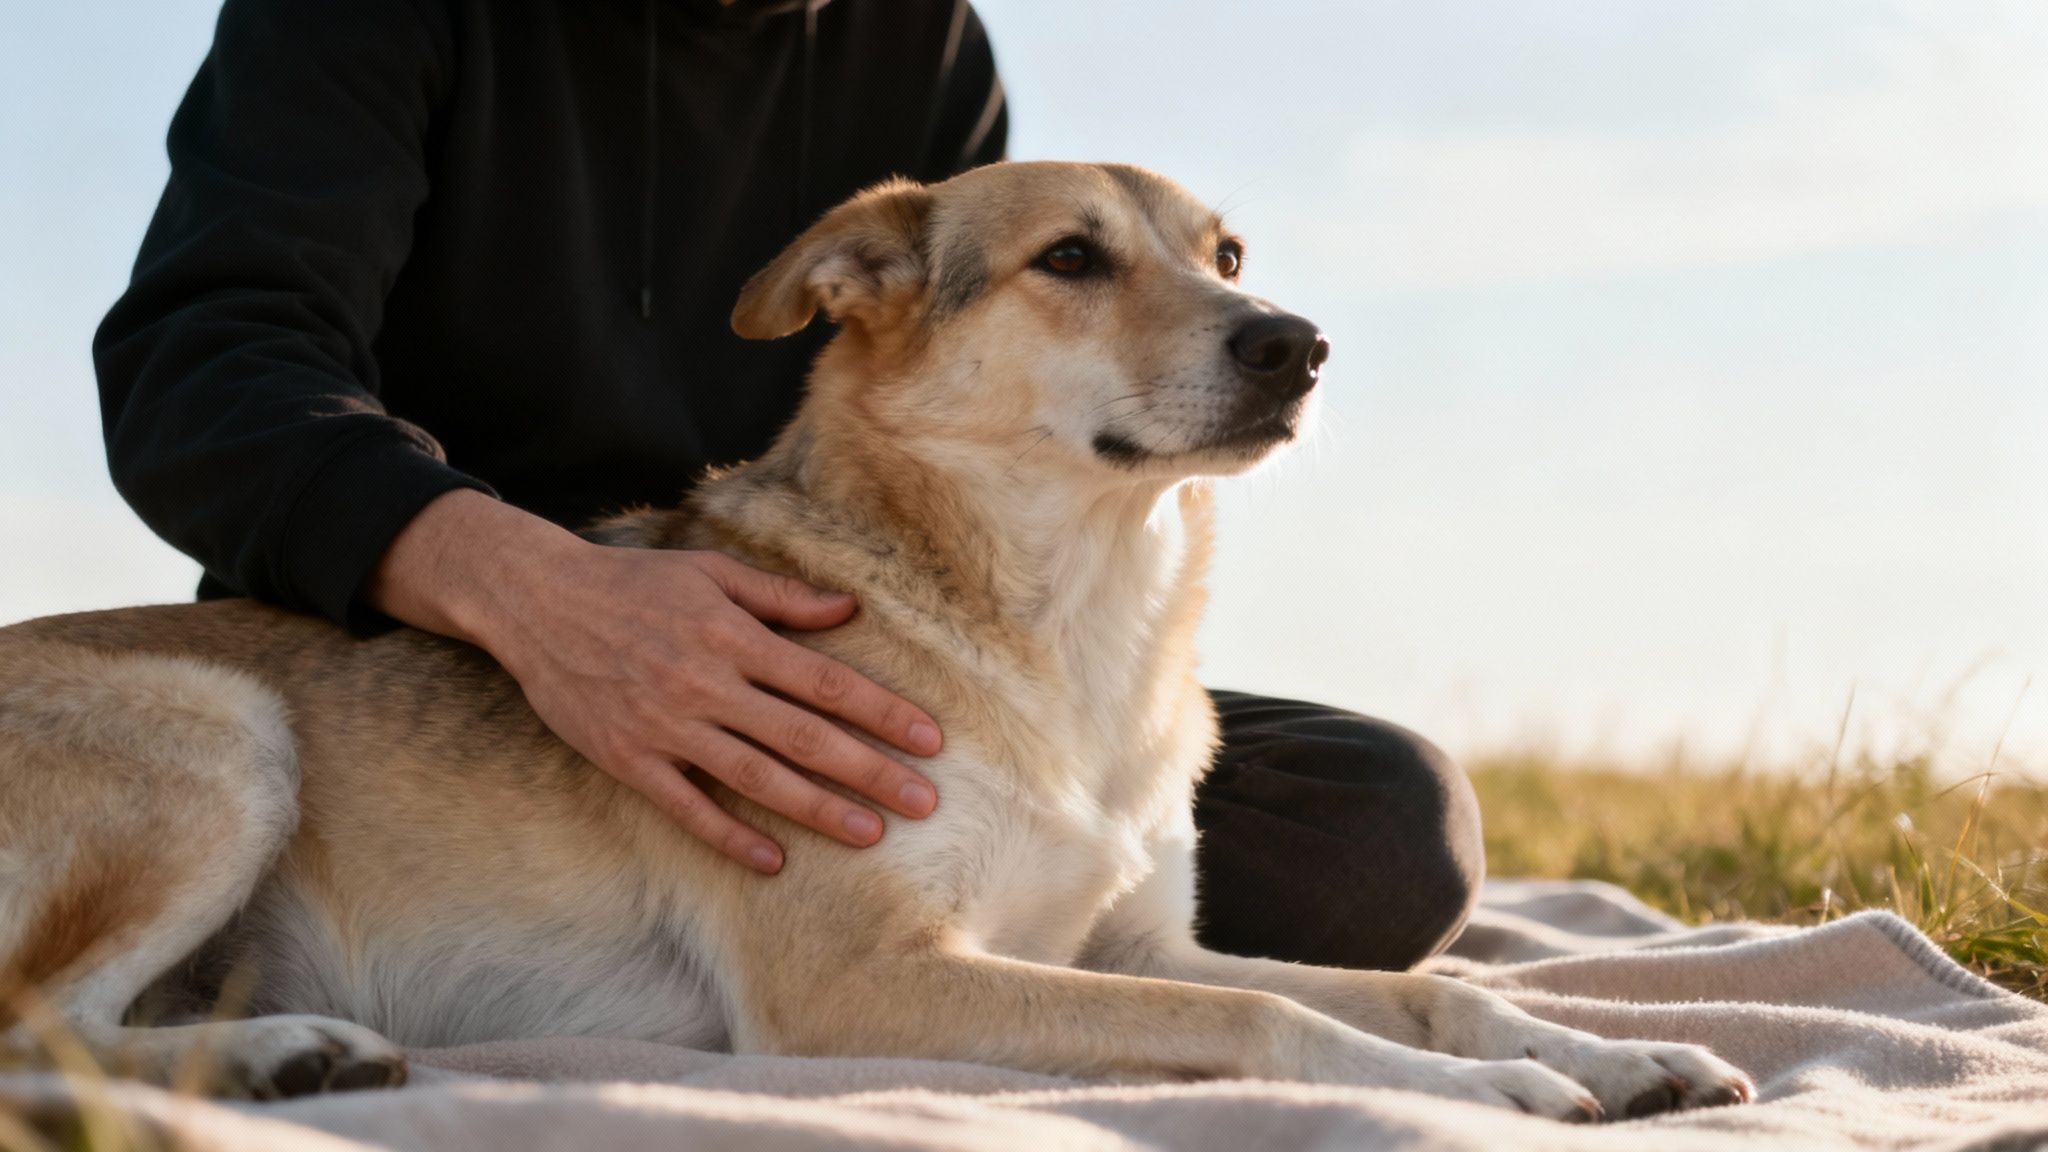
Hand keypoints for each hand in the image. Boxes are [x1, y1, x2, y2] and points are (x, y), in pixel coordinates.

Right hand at [367, 491, 940, 872]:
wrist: (535, 600)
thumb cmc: (633, 583)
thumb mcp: (710, 572)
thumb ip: (781, 597)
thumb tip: (848, 610)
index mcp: (733, 635)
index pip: (825, 682)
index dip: (882, 711)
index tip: (929, 739)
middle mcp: (705, 683)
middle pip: (803, 737)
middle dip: (869, 771)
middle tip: (924, 802)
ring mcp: (666, 725)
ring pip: (755, 777)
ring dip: (817, 808)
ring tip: (870, 835)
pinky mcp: (627, 758)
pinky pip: (686, 806)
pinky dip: (728, 836)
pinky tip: (772, 862)